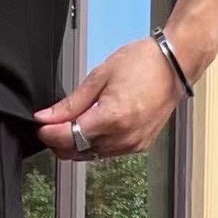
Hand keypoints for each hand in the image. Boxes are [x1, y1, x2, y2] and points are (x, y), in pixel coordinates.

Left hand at [34, 36, 186, 160]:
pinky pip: (107, 152)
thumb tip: (46, 118)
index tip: (40, 126)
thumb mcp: (100, 77)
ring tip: (74, 123)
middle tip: (53, 124)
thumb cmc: (143, 62)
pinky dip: (95, 144)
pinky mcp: (138, 147)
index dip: (50, 134)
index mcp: (111, 119)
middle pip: (77, 151)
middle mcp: (122, 138)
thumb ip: (71, 103)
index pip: (69, 138)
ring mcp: (131, 145)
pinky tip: (94, 128)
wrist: (176, 64)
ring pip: (91, 155)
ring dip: (76, 144)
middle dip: (60, 141)